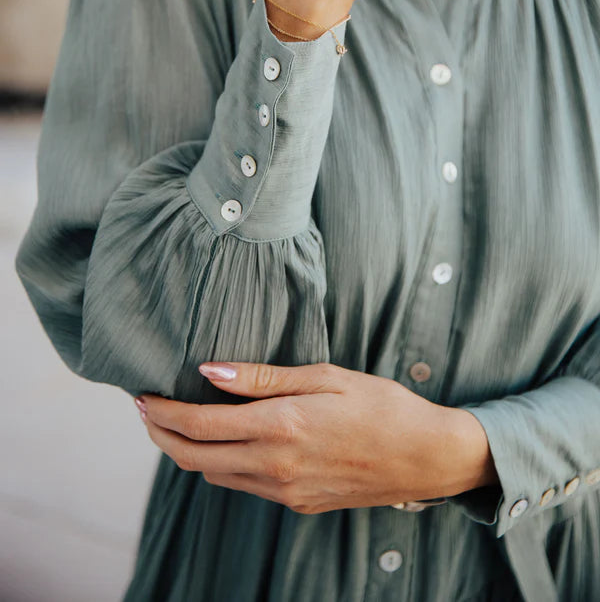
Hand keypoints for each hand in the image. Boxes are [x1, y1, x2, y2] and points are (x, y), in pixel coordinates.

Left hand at [134, 361, 496, 513]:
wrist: (426, 457)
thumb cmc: (382, 405)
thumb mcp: (325, 376)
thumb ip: (263, 376)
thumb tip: (209, 370)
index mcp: (280, 426)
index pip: (198, 424)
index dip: (162, 412)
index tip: (142, 395)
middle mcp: (274, 466)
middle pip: (193, 457)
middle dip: (160, 434)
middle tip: (145, 410)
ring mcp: (284, 491)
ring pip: (213, 475)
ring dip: (185, 451)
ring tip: (177, 422)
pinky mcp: (296, 504)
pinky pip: (242, 486)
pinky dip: (218, 463)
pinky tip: (222, 441)